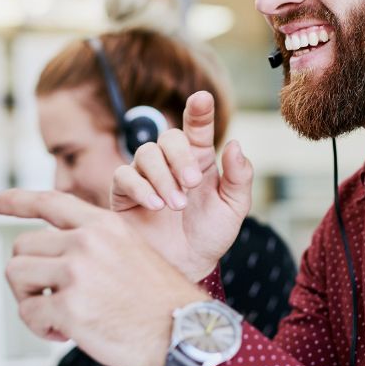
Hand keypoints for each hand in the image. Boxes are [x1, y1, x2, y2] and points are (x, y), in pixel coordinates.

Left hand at [0, 189, 207, 365]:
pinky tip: (66, 333)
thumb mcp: (130, 251)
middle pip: (21, 247)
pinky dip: (40, 328)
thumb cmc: (157, 300)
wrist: (183, 333)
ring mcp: (77, 273)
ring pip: (16, 276)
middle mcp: (87, 242)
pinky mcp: (69, 307)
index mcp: (103, 224)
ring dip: (28, 300)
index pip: (47, 201)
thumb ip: (92, 244)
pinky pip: (29, 314)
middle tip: (48, 297)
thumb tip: (46, 256)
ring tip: (56, 315)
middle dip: (27, 276)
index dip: (12, 201)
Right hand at [111, 91, 252, 281]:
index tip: (202, 98)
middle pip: (168, 137)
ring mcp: (146, 176)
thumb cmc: (210, 235)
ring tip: (176, 206)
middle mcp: (171, 162)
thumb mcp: (234, 208)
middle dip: (180, 157)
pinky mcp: (124, 193)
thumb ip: (240, 177)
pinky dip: (141, 188)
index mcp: (199, 159)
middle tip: (192, 183)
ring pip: (146, 153)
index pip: (198, 127)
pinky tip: (156, 206)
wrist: (187, 267)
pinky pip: (124, 176)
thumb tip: (235, 144)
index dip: (199, 110)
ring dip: (163, 177)